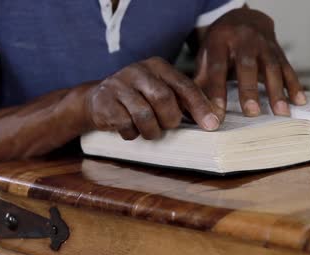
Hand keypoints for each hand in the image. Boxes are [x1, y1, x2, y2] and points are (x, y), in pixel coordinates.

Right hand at [84, 57, 219, 139]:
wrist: (96, 100)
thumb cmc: (138, 99)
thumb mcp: (161, 91)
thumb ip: (184, 101)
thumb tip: (213, 119)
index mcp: (157, 66)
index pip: (184, 85)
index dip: (200, 106)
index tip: (212, 125)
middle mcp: (137, 70)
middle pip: (164, 99)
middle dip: (170, 120)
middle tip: (167, 126)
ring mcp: (118, 84)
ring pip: (144, 115)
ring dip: (151, 131)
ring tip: (149, 131)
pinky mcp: (103, 102)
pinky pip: (125, 125)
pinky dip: (132, 134)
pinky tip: (130, 129)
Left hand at [195, 8, 306, 118]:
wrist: (243, 18)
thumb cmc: (221, 43)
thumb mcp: (206, 56)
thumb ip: (201, 80)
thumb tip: (192, 109)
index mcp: (220, 41)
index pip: (217, 67)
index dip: (216, 91)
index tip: (216, 114)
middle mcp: (244, 39)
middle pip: (247, 65)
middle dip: (249, 90)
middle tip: (252, 113)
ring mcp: (264, 44)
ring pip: (271, 66)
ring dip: (277, 90)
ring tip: (280, 112)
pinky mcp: (278, 50)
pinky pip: (288, 68)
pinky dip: (294, 85)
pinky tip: (298, 101)